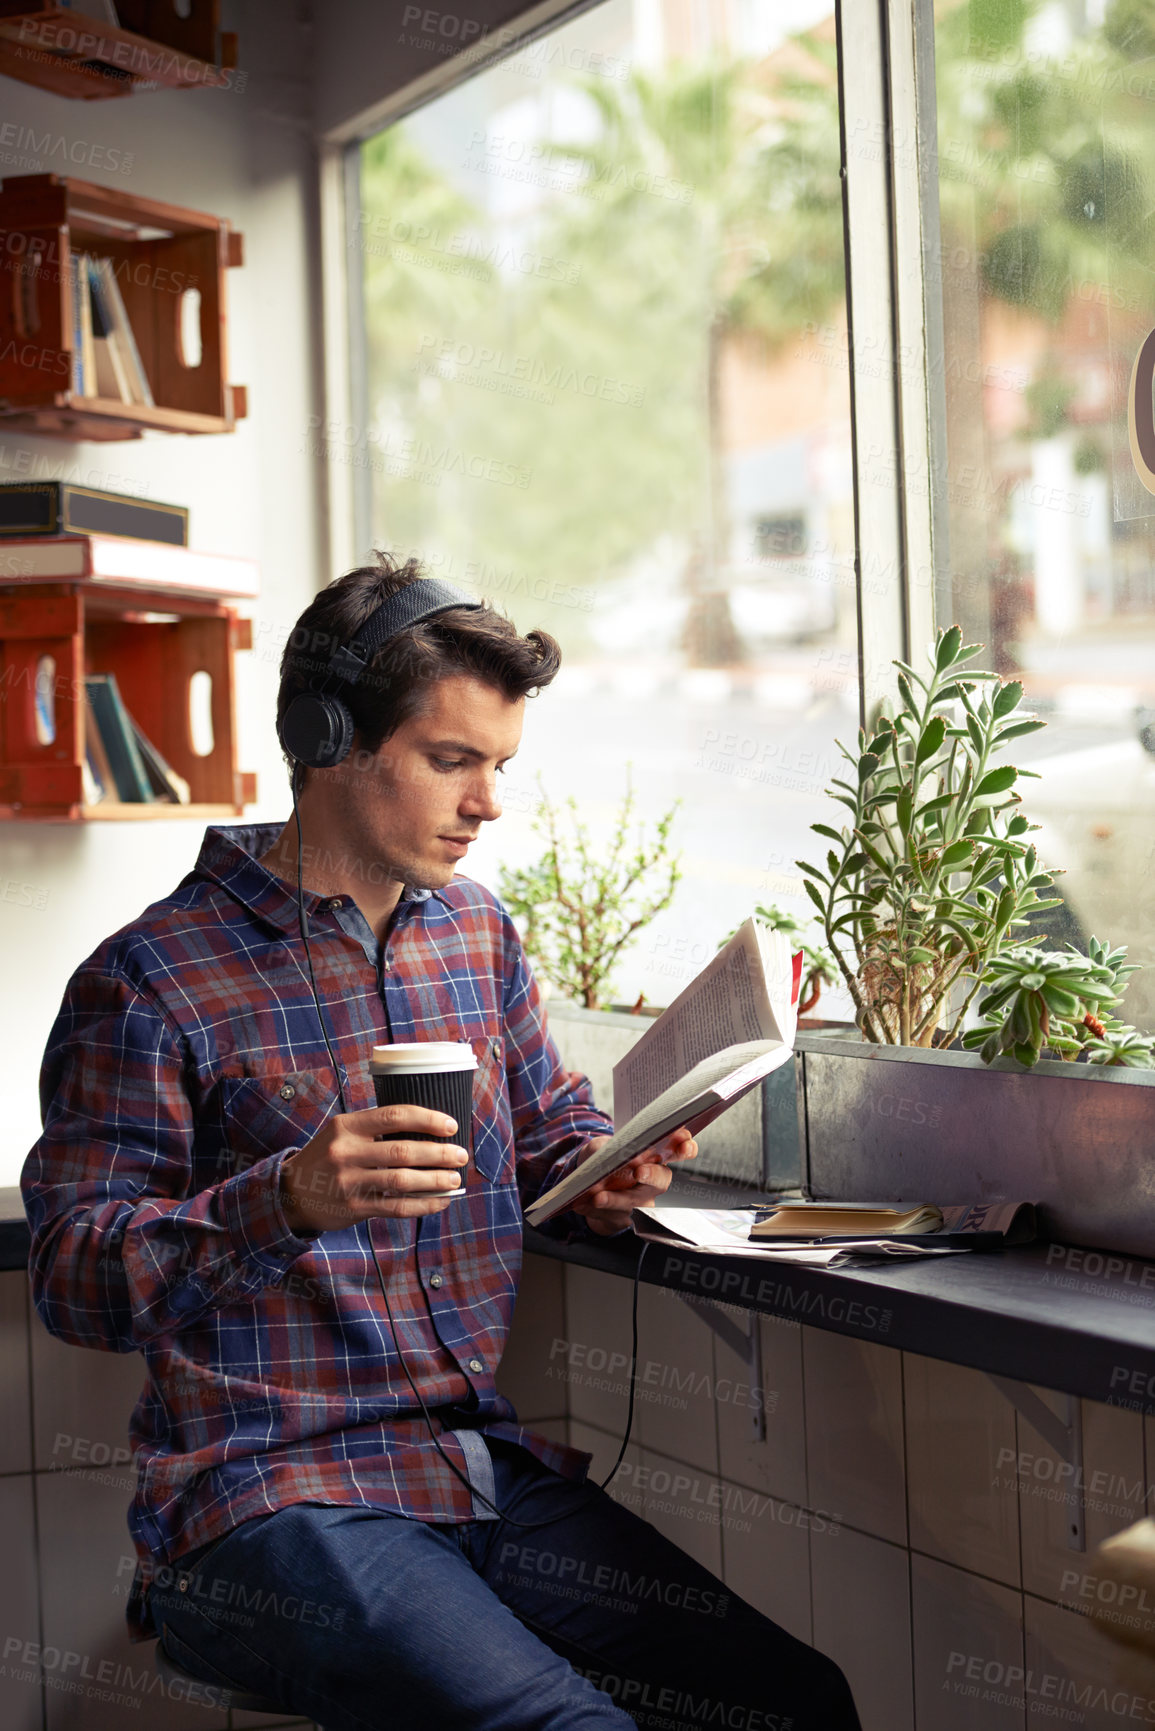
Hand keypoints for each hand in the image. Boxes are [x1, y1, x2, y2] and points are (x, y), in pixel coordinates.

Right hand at [280, 1104, 467, 1233]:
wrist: (290, 1193)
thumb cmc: (327, 1157)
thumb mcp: (342, 1132)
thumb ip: (374, 1128)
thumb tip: (427, 1129)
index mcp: (347, 1125)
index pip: (395, 1116)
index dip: (427, 1119)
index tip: (452, 1126)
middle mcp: (346, 1151)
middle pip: (403, 1150)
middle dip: (439, 1154)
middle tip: (461, 1155)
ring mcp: (348, 1181)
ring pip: (401, 1181)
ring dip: (434, 1181)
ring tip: (454, 1180)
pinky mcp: (352, 1208)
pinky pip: (395, 1207)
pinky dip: (422, 1205)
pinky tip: (439, 1202)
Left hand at [570, 1126, 697, 1236]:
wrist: (588, 1186)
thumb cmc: (603, 1159)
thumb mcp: (601, 1146)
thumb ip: (606, 1148)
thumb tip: (607, 1157)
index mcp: (655, 1157)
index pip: (678, 1151)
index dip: (686, 1148)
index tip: (684, 1145)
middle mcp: (654, 1182)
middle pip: (662, 1181)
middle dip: (652, 1176)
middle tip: (639, 1171)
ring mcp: (642, 1203)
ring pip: (634, 1204)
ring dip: (617, 1200)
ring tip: (598, 1196)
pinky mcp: (625, 1219)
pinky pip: (613, 1216)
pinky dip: (596, 1211)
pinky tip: (583, 1204)